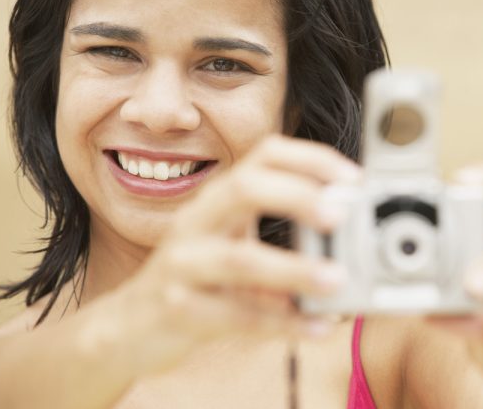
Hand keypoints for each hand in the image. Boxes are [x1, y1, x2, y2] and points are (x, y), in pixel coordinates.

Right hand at [97, 135, 359, 377]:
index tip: (351, 177)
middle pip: (243, 188)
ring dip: (293, 268)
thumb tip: (351, 251)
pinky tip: (315, 327)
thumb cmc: (196, 277)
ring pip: (238, 259)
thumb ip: (285, 244)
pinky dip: (281, 323)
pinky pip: (236, 316)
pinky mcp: (178, 309)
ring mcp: (183, 264)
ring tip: (336, 280)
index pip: (263, 155)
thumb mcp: (235, 246)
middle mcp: (197, 221)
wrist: (130, 325)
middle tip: (338, 215)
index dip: (309, 158)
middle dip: (295, 196)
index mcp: (218, 199)